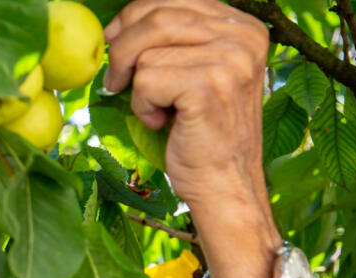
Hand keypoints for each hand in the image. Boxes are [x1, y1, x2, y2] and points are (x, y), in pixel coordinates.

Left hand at [103, 0, 280, 277]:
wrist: (223, 183)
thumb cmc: (198, 132)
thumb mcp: (193, 73)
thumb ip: (174, 41)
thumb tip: (115, 25)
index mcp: (242, 25)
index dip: (132, 18)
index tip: (112, 42)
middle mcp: (243, 36)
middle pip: (156, 16)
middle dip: (122, 48)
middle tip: (115, 80)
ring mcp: (231, 59)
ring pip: (147, 49)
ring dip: (135, 83)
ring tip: (153, 108)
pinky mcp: (210, 86)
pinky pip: (147, 79)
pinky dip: (142, 105)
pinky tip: (163, 122)